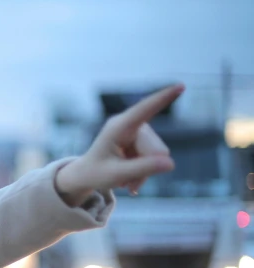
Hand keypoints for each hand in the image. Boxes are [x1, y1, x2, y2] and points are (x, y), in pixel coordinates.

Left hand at [55, 84, 183, 205]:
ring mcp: (138, 131)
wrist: (87, 175)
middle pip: (157, 149)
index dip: (163, 98)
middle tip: (125, 181)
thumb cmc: (96, 173)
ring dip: (144, 173)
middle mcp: (130, 124)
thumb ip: (142, 169)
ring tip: (125, 179)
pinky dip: (144, 172)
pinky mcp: (143, 140)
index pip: (145, 109)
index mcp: (119, 126)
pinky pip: (157, 159)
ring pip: (159, 156)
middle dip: (146, 168)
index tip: (180, 86)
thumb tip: (170, 163)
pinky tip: (130, 178)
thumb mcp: (116, 175)